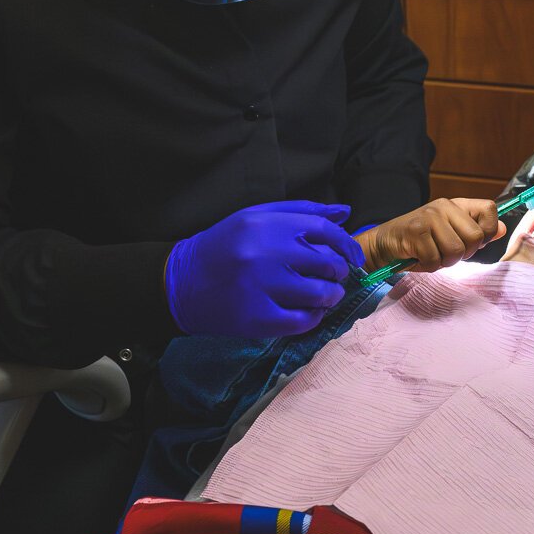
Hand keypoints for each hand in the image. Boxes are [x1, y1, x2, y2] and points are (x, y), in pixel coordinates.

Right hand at [165, 200, 365, 337]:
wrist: (180, 282)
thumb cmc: (223, 245)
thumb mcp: (256, 217)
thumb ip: (301, 212)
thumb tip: (344, 213)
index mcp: (267, 225)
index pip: (324, 231)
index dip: (346, 244)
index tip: (353, 257)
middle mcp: (266, 254)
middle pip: (327, 263)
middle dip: (339, 272)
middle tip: (335, 277)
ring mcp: (262, 288)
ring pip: (320, 294)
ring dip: (331, 296)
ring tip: (326, 295)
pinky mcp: (256, 318)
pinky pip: (302, 321)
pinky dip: (314, 318)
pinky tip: (310, 312)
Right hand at [357, 198, 503, 272]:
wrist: (383, 244)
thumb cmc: (419, 242)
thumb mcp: (449, 234)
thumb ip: (474, 231)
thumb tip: (501, 228)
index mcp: (456, 205)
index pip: (489, 209)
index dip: (486, 232)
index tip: (470, 243)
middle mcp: (444, 206)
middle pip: (474, 238)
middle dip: (462, 254)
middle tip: (444, 254)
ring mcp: (430, 216)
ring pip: (455, 251)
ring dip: (442, 262)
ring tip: (430, 256)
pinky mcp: (416, 231)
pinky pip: (435, 259)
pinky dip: (427, 266)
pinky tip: (418, 258)